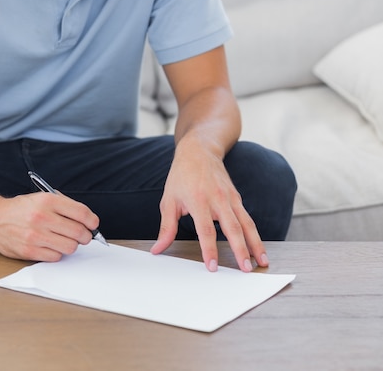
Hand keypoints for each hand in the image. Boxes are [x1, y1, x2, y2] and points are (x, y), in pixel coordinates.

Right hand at [0, 190, 99, 260]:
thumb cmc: (22, 208)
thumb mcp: (43, 197)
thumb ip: (65, 206)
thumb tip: (88, 219)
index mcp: (48, 200)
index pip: (81, 212)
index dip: (92, 220)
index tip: (93, 224)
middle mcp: (42, 217)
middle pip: (78, 232)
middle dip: (86, 236)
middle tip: (84, 236)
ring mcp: (35, 235)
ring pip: (70, 247)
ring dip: (72, 245)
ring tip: (66, 240)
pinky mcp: (29, 251)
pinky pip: (56, 257)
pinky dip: (58, 253)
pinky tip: (52, 246)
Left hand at [151, 149, 268, 271]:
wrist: (199, 150)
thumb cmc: (182, 176)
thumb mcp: (169, 200)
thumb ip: (166, 228)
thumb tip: (157, 249)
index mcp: (198, 200)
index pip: (205, 230)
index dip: (209, 249)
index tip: (213, 266)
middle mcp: (217, 199)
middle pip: (232, 228)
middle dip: (241, 250)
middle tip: (246, 270)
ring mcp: (230, 198)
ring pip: (246, 224)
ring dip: (256, 244)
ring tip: (262, 262)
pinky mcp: (237, 198)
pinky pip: (247, 218)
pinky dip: (254, 234)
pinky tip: (258, 248)